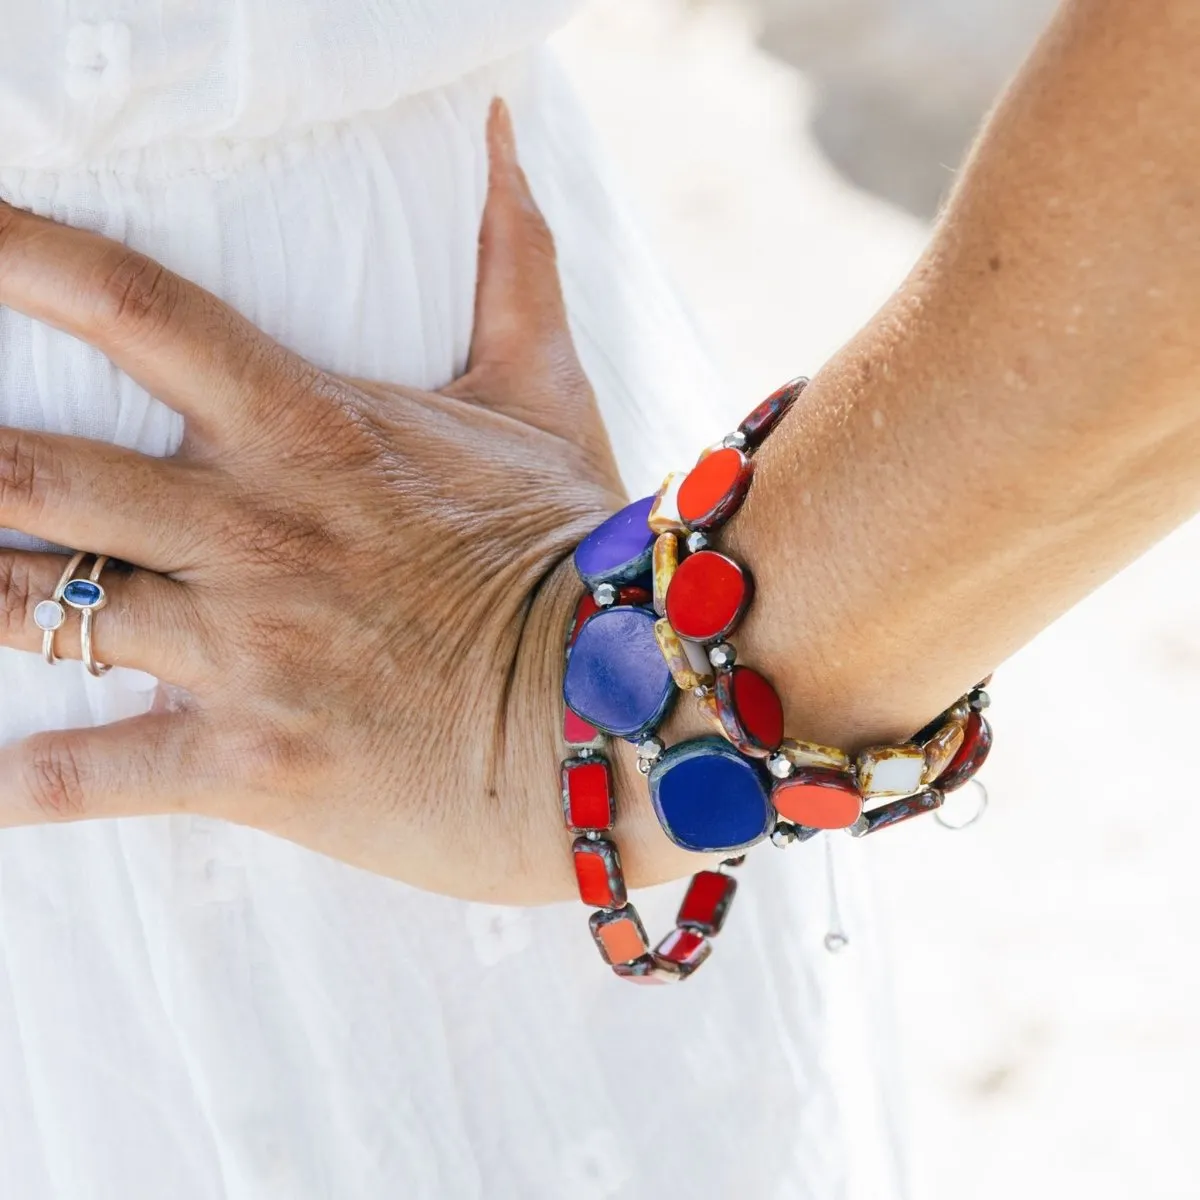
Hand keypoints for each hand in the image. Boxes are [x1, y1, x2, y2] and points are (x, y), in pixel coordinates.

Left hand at [0, 101, 685, 901]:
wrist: (619, 708)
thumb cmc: (572, 548)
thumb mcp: (544, 394)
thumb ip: (514, 260)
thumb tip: (509, 134)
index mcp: (310, 430)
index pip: (134, 310)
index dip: (16, 253)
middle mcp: (254, 532)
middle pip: (30, 469)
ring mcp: (246, 651)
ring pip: (33, 609)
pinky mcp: (253, 761)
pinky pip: (96, 773)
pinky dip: (22, 782)